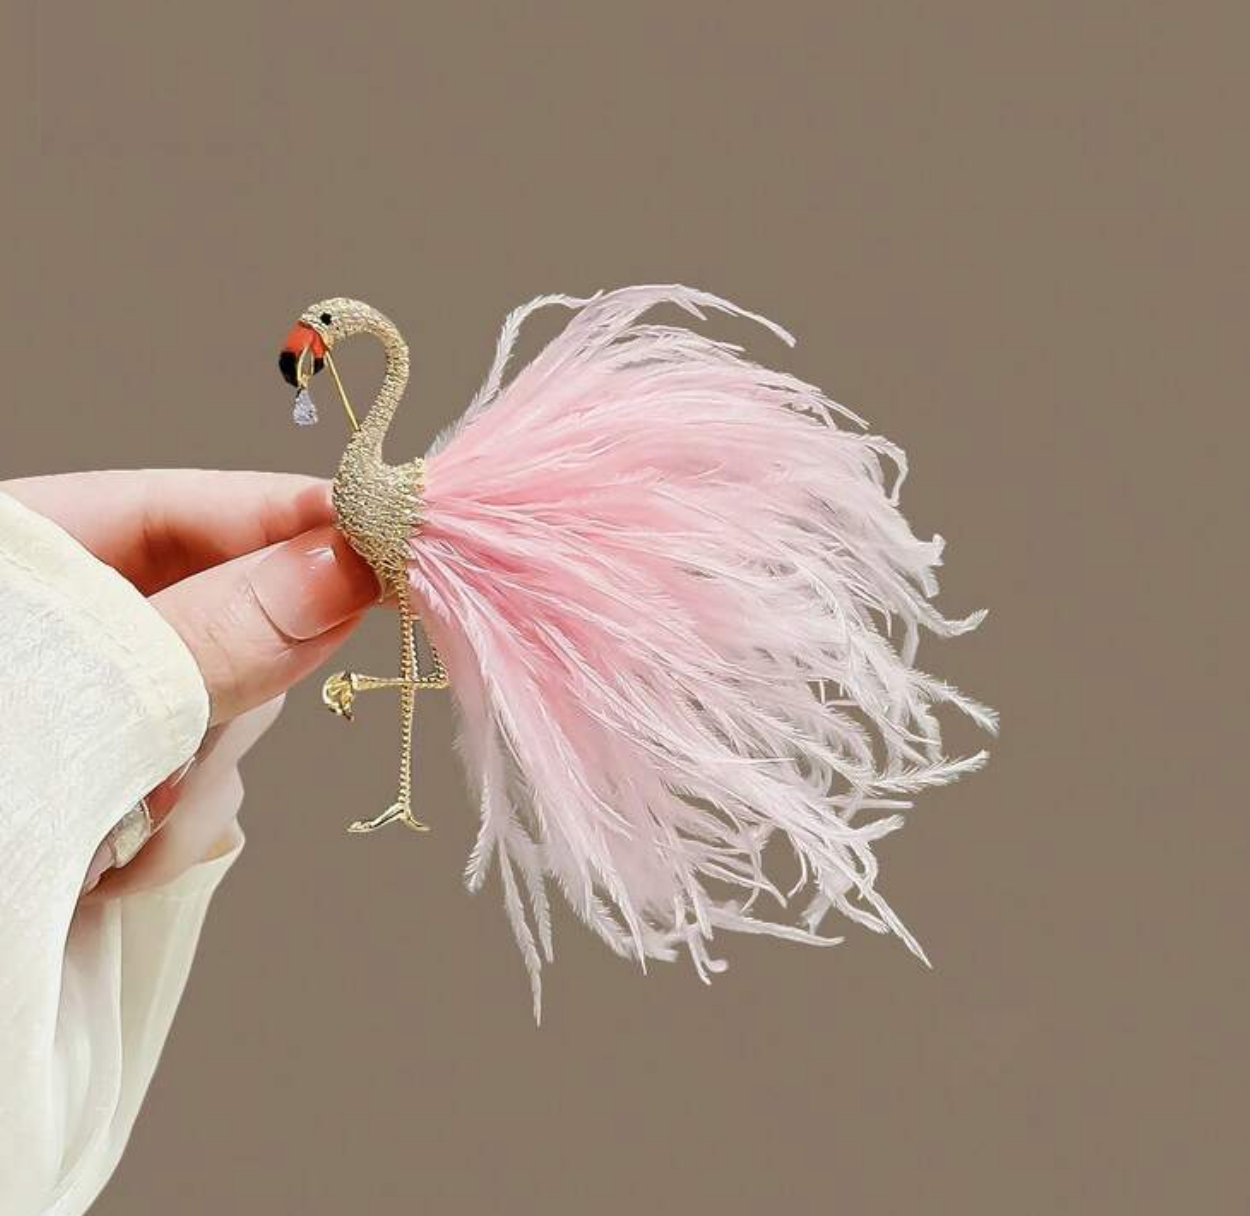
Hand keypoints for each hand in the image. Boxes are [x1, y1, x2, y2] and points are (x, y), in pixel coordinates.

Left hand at [2, 469, 379, 893]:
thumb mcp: (60, 700)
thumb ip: (212, 637)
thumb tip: (349, 566)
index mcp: (29, 566)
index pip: (182, 507)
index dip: (286, 517)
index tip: (386, 535)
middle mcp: (67, 633)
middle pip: (223, 615)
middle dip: (231, 682)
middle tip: (207, 730)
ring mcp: (89, 712)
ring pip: (223, 713)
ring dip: (195, 775)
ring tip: (122, 827)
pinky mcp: (106, 789)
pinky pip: (199, 785)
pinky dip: (176, 828)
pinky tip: (113, 863)